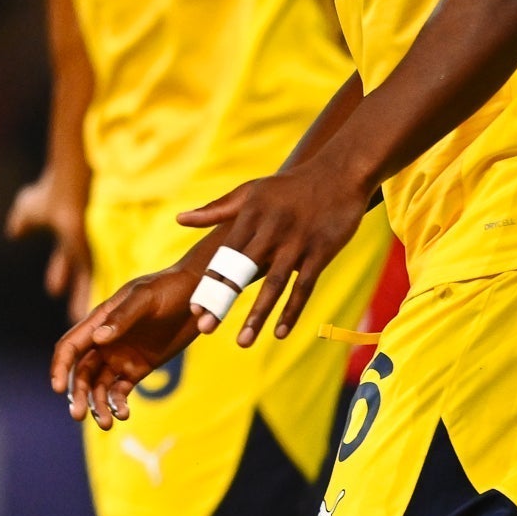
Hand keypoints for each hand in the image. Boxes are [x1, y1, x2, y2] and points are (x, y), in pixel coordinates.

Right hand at [4, 163, 90, 319]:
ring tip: (78, 320)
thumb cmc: (49, 194)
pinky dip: (83, 298)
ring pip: (85, 282)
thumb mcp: (28, 209)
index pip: (63, 258)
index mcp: (67, 233)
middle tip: (75, 314)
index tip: (55, 289)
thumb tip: (14, 231)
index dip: (59, 272)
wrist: (65, 190)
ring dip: (80, 301)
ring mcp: (86, 251)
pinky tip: (82, 315)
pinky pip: (87, 283)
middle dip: (75, 291)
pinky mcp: (88, 256)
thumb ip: (23, 220)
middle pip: (78, 274)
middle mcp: (79, 245)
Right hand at [51, 268, 207, 427]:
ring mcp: (120, 356)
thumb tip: (98, 339)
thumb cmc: (167, 288)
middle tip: (80, 415)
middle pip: (82, 373)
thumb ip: (121, 317)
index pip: (70, 347)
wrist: (196, 295)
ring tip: (106, 424)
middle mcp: (104, 341)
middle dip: (78, 395)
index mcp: (99, 321)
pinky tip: (123, 414)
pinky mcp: (138, 368)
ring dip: (98, 405)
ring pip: (99, 386)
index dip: (60, 367)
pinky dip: (118, 404)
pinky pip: (121, 390)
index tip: (59, 388)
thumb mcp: (145, 299)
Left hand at [174, 154, 378, 345]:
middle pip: (241, 273)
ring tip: (242, 342)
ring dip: (257, 315)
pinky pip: (304, 287)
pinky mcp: (320, 252)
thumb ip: (215, 209)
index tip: (194, 309)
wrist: (338, 173)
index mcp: (249, 218)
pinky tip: (279, 333)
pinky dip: (292, 310)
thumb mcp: (250, 191)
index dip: (209, 284)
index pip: (223, 257)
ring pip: (273, 285)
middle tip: (204, 329)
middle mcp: (270, 232)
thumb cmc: (288, 186)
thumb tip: (179, 220)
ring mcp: (296, 243)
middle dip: (222, 302)